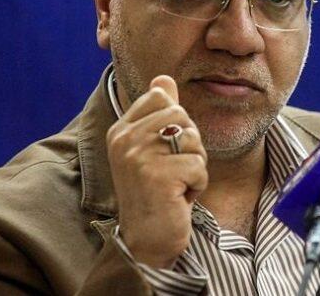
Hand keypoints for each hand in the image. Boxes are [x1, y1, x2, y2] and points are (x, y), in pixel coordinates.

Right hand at [106, 75, 207, 267]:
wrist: (146, 241)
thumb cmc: (155, 194)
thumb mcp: (153, 149)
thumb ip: (159, 113)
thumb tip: (164, 78)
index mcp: (121, 130)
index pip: (160, 97)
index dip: (176, 122)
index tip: (165, 151)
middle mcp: (125, 140)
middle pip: (181, 116)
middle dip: (189, 146)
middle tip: (173, 172)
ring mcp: (138, 157)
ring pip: (193, 139)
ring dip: (195, 165)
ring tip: (176, 185)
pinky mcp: (157, 176)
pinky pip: (198, 166)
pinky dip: (197, 185)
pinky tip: (179, 198)